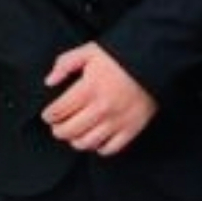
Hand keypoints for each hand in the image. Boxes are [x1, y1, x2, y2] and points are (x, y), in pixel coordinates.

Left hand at [42, 43, 159, 156]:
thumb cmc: (119, 57)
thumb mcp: (89, 51)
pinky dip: (99, 148)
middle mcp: (101, 109)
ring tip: (74, 134)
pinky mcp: (131, 129)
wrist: (153, 62)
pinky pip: (109, 149)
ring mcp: (116, 121)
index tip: (48, 115)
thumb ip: (65, 64)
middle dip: (58, 130)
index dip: (48, 115)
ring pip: (86, 143)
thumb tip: (49, 81)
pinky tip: (96, 139)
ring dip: (75, 141)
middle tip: (57, 126)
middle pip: (69, 131)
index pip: (58, 111)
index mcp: (88, 89)